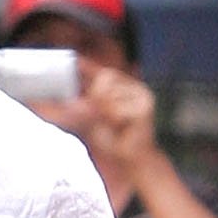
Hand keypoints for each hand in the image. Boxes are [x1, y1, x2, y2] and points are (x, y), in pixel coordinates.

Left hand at [77, 63, 161, 188]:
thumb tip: (72, 96)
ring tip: (114, 124)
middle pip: (105, 78)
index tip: (75, 60)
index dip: (88, 66)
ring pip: (109, 95)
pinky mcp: (145, 105)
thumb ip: (84, 105)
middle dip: (95, 97)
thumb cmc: (112, 138)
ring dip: (105, 112)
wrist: (131, 157)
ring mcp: (141, 94)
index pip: (103, 71)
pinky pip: (116, 109)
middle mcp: (133, 86)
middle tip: (101, 115)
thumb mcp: (92, 118)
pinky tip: (122, 127)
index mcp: (121, 87)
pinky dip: (113, 120)